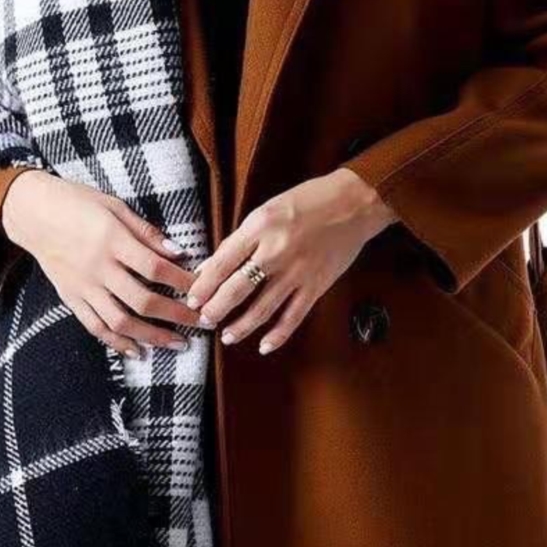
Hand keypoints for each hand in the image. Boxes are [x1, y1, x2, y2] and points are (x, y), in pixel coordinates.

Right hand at [0, 171, 202, 359]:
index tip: (204, 290)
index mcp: (112, 240)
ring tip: (178, 344)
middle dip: (177, 315)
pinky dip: (117, 342)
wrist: (32, 213)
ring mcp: (83, 287)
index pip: (155, 268)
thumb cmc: (77, 202)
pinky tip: (138, 351)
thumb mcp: (115, 206)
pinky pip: (95, 326)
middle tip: (202, 323)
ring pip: (121, 321)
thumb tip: (179, 252)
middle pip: (143, 300)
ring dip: (152, 337)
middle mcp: (98, 268)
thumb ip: (146, 231)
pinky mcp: (71, 298)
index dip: (183, 282)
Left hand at [183, 168, 395, 356]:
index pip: (223, 261)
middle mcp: (277, 250)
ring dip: (241, 326)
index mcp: (260, 226)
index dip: (204, 284)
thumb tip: (211, 265)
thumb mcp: (267, 210)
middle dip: (216, 309)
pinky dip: (278, 334)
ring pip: (263, 308)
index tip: (191, 298)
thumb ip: (240, 239)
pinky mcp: (317, 285)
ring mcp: (298, 271)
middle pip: (238, 288)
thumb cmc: (308, 200)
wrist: (355, 203)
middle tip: (203, 321)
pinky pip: (294, 316)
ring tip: (226, 336)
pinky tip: (264, 346)